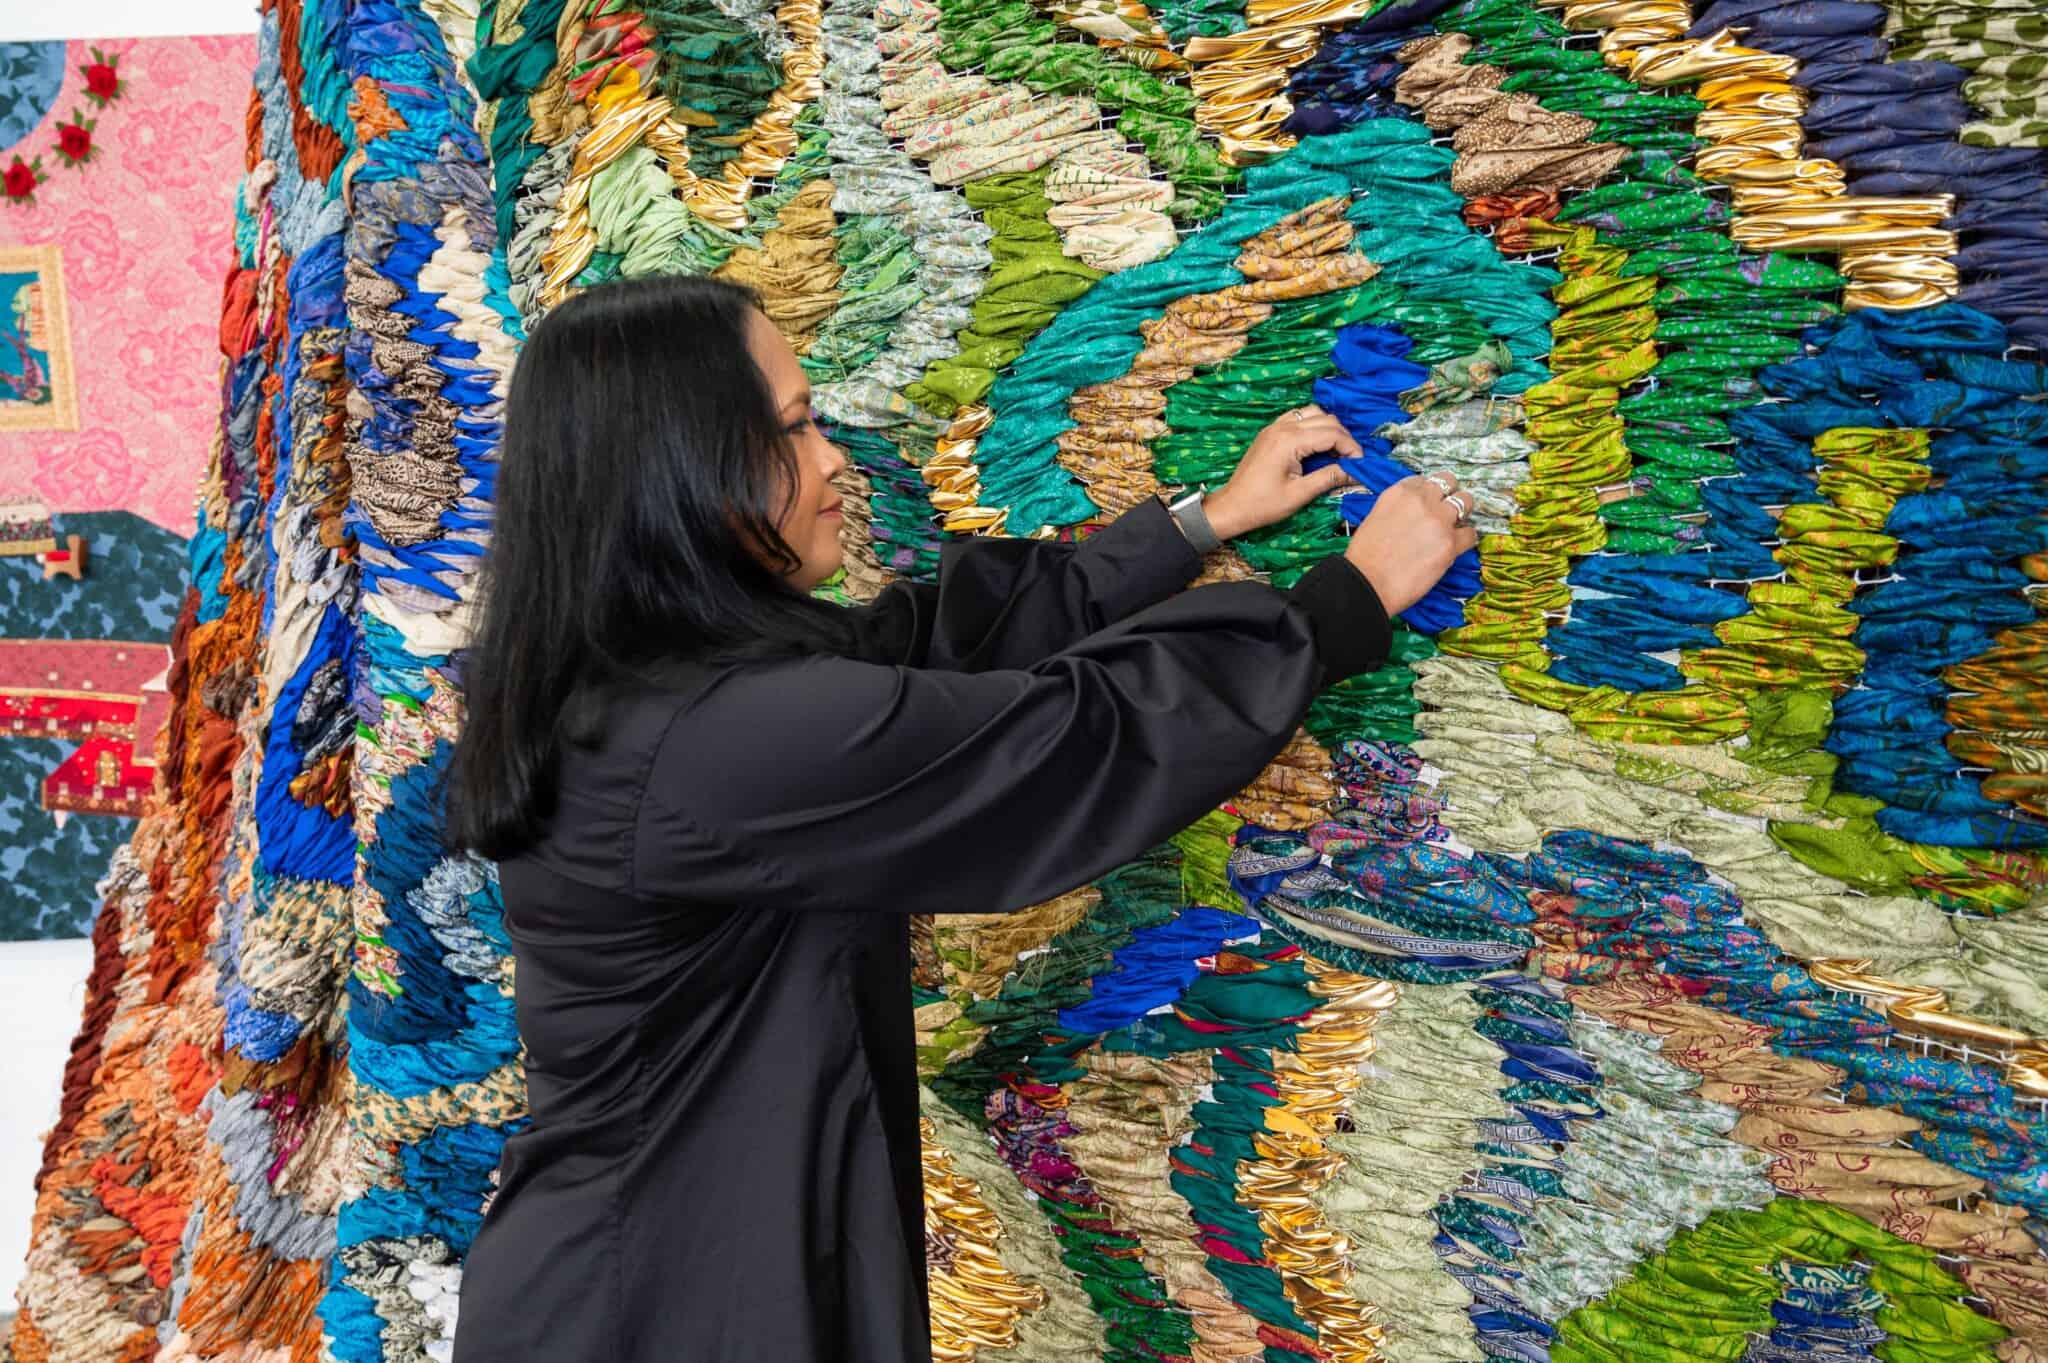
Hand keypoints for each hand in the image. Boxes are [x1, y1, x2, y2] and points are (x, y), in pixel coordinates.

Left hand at [1201, 404, 1360, 539]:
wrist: (1232, 506)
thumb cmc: (1263, 505)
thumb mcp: (1300, 494)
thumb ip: (1329, 478)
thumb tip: (1357, 472)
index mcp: (1289, 441)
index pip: (1332, 434)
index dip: (1351, 448)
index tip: (1360, 465)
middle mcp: (1282, 427)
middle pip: (1326, 420)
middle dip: (1344, 438)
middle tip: (1352, 461)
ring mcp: (1274, 426)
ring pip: (1313, 414)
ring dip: (1329, 429)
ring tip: (1336, 452)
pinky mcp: (1270, 431)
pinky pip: (1298, 418)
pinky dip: (1313, 426)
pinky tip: (1317, 445)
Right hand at [1343, 472, 1479, 616]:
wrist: (1367, 583)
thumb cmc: (1365, 557)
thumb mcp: (1375, 518)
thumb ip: (1398, 510)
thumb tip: (1412, 516)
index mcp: (1400, 493)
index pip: (1425, 480)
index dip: (1429, 492)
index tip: (1428, 503)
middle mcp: (1422, 501)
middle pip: (1450, 482)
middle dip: (1449, 495)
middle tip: (1446, 510)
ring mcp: (1439, 521)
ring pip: (1466, 502)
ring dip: (1462, 513)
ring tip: (1454, 527)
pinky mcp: (1451, 544)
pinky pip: (1470, 534)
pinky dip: (1466, 539)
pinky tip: (1456, 547)